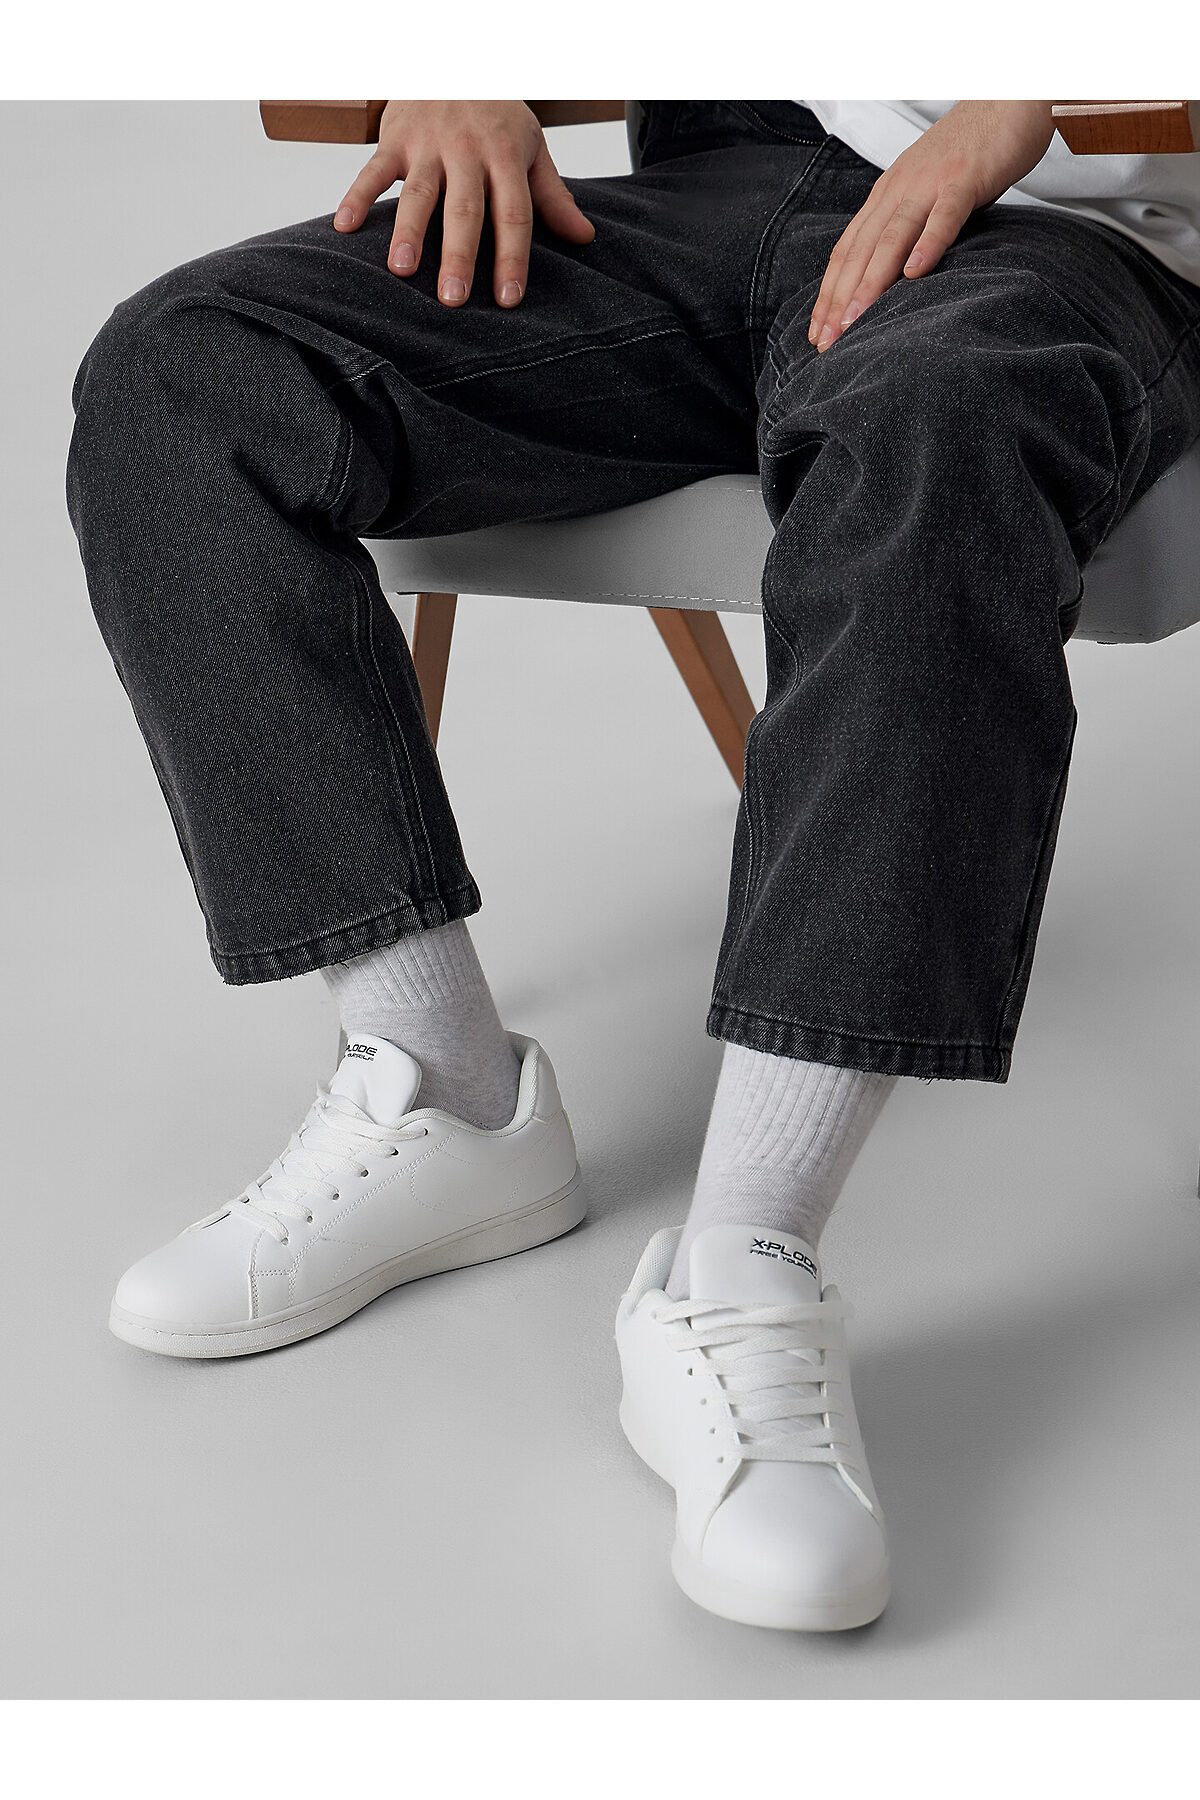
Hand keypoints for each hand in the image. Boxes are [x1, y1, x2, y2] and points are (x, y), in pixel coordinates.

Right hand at [333, 100, 595, 307]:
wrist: (453, 59)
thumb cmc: (495, 116)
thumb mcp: (531, 147)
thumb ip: (552, 195)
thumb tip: (584, 237)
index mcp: (505, 156)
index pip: (513, 214)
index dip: (511, 257)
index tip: (507, 299)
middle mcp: (466, 150)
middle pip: (464, 209)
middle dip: (458, 254)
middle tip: (452, 299)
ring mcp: (427, 144)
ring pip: (417, 192)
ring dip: (407, 231)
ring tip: (401, 270)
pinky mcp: (394, 138)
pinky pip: (372, 170)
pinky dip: (356, 197)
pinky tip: (345, 227)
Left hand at [808, 101, 1055, 350]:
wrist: (1006, 97)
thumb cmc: (969, 150)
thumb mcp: (926, 192)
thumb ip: (907, 227)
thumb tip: (893, 275)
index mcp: (886, 195)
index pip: (847, 251)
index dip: (829, 294)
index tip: (817, 333)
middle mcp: (898, 190)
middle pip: (860, 251)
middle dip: (838, 300)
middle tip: (826, 342)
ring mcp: (930, 183)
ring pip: (891, 237)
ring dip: (870, 282)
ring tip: (855, 320)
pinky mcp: (965, 178)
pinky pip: (944, 215)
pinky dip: (928, 244)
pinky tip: (916, 274)